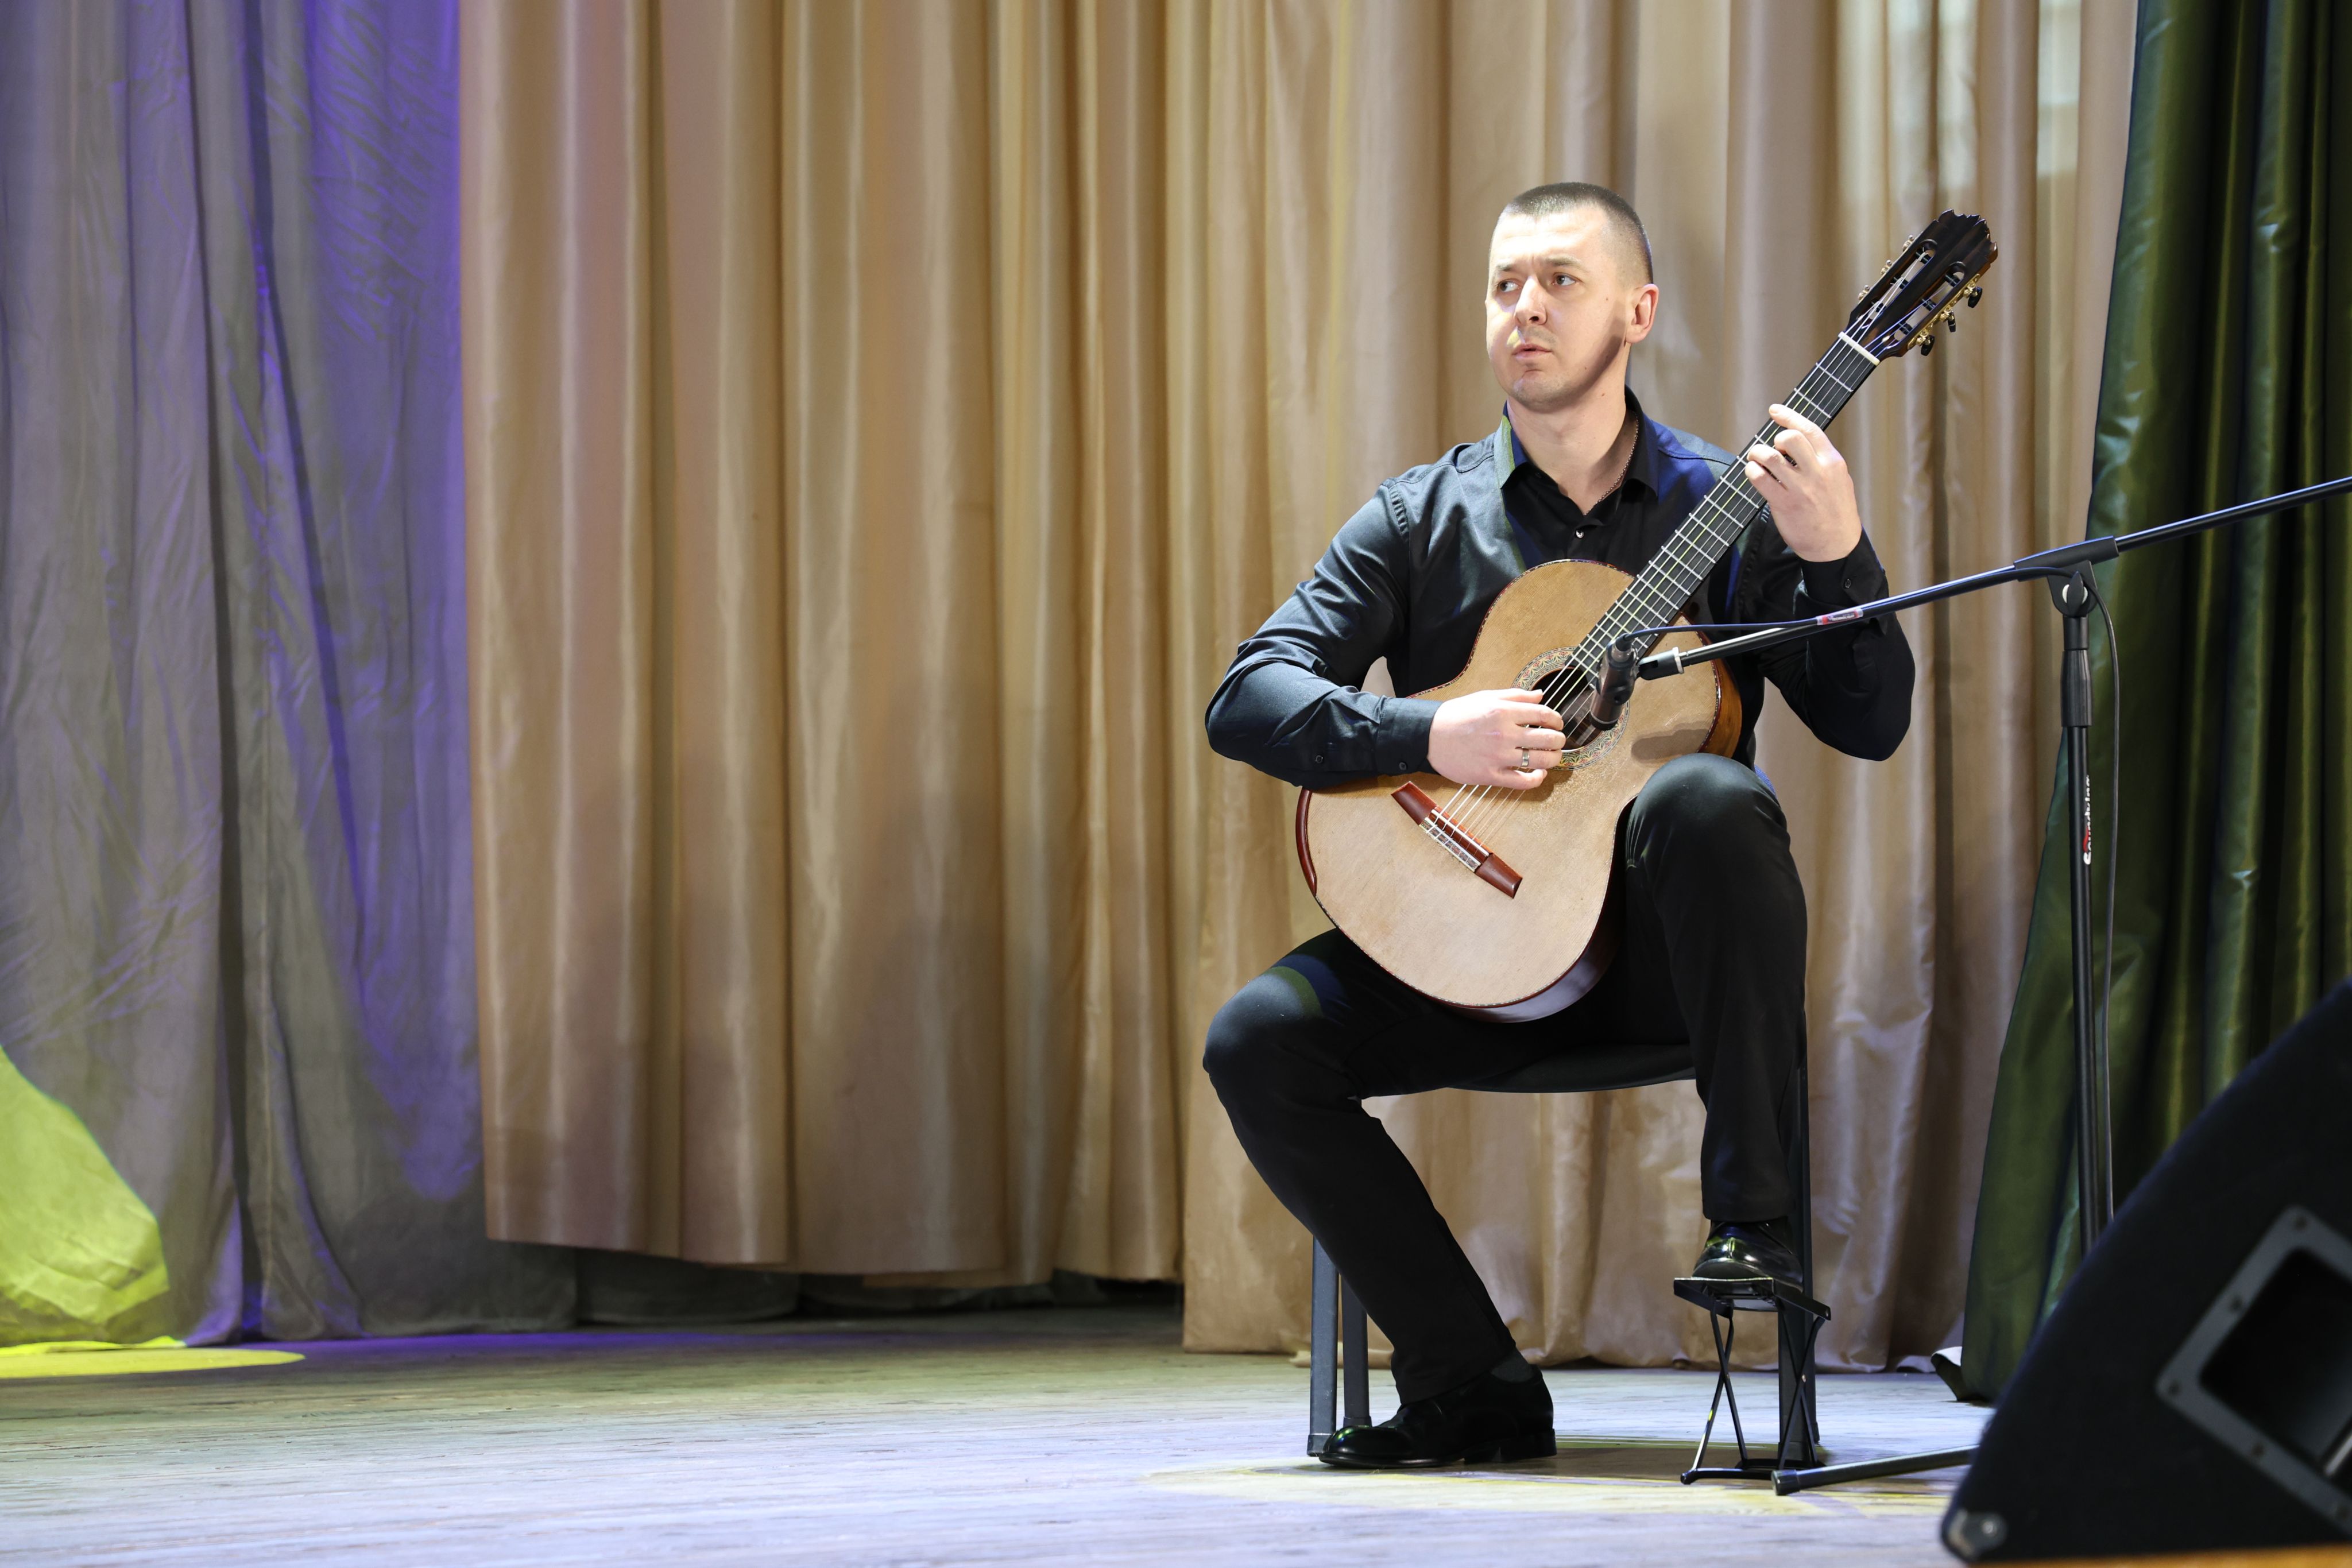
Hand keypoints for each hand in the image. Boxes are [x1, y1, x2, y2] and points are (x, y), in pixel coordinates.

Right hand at [1428, 688, 1563, 789]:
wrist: (1429, 736)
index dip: (1557, 720)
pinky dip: (1537, 779)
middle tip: (1557, 741)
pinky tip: (1538, 773)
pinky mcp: (1490, 776)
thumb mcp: (1485, 698)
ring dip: (1553, 759)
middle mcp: (1503, 734)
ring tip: (1552, 757)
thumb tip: (1540, 695)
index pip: (1544, 715)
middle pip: (1549, 739)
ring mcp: (1498, 757)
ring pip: (1541, 761)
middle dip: (1559, 740)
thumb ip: (1515, 696)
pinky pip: (1523, 782)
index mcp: (1503, 711)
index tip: (1557, 723)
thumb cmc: (1456, 716)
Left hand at [1745, 404, 1861, 562]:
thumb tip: (1798, 441)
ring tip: (1757, 460)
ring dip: (1757, 454)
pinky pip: (1760, 479)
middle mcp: (1817, 472)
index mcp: (1832, 462)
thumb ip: (1821, 459)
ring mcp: (1799, 488)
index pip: (1809, 430)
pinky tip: (1754, 473)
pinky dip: (1751, 471)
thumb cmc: (1835, 510)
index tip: (1775, 411)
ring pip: (1770, 457)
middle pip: (1789, 438)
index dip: (1789, 416)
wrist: (1836, 544)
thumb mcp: (1838, 479)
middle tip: (1774, 451)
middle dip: (1775, 439)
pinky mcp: (1783, 504)